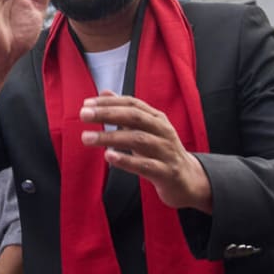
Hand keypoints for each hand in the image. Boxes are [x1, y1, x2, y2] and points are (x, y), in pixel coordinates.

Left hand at [80, 92, 212, 212]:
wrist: (189, 180)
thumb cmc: (161, 152)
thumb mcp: (145, 129)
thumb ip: (125, 112)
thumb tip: (104, 92)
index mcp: (157, 118)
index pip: (132, 103)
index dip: (109, 102)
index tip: (86, 104)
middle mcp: (163, 131)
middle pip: (134, 117)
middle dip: (107, 114)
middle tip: (83, 114)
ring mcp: (166, 151)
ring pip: (138, 140)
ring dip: (110, 138)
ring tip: (87, 137)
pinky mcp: (167, 172)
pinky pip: (146, 165)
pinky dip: (127, 160)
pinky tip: (109, 156)